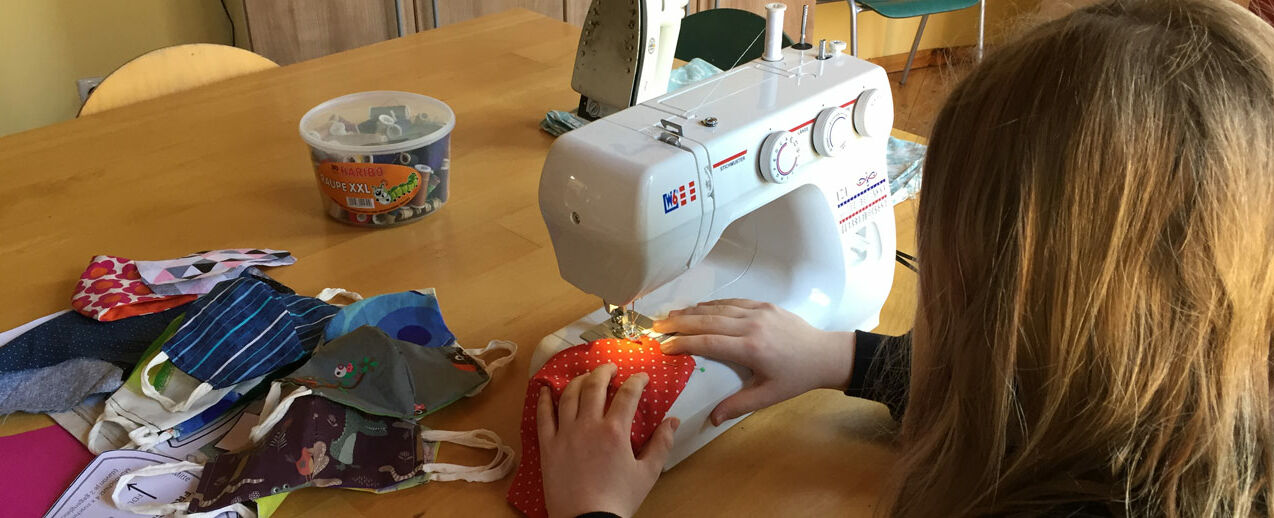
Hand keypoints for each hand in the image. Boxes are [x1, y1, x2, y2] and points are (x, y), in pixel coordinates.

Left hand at [538, 364, 679, 517]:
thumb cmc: (619, 499)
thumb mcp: (647, 473)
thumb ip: (661, 444)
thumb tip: (673, 421)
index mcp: (615, 431)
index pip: (627, 394)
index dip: (636, 380)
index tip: (641, 377)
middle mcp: (588, 425)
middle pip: (594, 386)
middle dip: (604, 371)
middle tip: (610, 367)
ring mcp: (565, 434)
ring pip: (568, 395)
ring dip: (577, 380)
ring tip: (585, 376)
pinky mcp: (548, 446)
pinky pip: (543, 416)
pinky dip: (544, 400)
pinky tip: (546, 390)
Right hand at [652, 299, 855, 424]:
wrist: (825, 355)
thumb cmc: (796, 378)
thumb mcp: (768, 397)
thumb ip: (738, 405)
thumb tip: (710, 419)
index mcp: (751, 348)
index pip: (708, 342)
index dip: (683, 343)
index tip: (663, 346)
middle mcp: (751, 325)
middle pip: (706, 321)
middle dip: (678, 323)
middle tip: (656, 326)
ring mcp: (758, 312)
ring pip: (717, 308)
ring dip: (691, 311)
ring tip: (670, 315)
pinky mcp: (765, 305)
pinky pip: (732, 302)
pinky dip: (712, 305)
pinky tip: (698, 308)